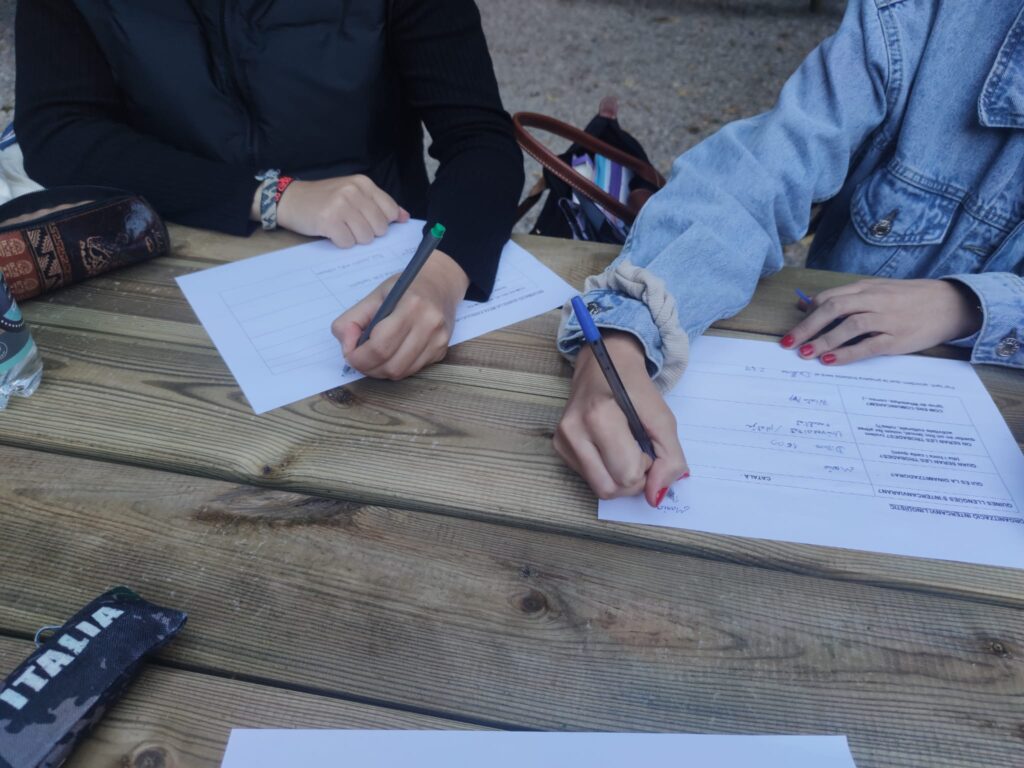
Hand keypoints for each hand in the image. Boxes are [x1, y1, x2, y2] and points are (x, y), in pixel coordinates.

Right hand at [269, 175, 409, 247]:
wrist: (290, 199)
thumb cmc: (324, 198)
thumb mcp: (353, 193)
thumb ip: (379, 204)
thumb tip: (405, 217)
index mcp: (363, 183)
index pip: (391, 211)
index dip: (382, 222)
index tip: (368, 221)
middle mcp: (353, 191)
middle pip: (380, 228)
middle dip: (368, 232)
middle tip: (350, 225)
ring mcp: (341, 205)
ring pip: (366, 237)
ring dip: (354, 238)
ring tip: (341, 228)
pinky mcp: (329, 220)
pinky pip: (348, 243)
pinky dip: (340, 242)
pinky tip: (331, 232)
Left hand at [331, 250, 469, 379]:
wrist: (440, 284)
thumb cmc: (405, 288)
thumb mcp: (374, 295)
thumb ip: (351, 319)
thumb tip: (347, 346)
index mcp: (411, 305)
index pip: (379, 346)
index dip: (358, 357)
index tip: (349, 352)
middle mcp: (429, 324)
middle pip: (391, 366)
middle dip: (367, 367)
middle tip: (359, 357)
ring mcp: (439, 340)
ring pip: (401, 373)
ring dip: (381, 370)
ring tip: (374, 356)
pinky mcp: (442, 351)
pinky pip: (412, 371)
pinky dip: (396, 367)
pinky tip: (393, 352)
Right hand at [554, 331, 688, 506]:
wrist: (604, 361)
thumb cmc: (635, 387)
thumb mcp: (663, 417)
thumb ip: (669, 458)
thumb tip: (656, 496)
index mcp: (600, 417)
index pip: (627, 475)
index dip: (647, 467)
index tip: (647, 445)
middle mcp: (574, 431)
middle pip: (610, 488)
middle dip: (633, 479)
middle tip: (639, 452)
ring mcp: (562, 440)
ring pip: (599, 488)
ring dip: (620, 478)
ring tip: (625, 451)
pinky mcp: (558, 446)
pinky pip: (588, 478)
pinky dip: (606, 471)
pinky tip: (610, 449)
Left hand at [782, 278, 982, 364]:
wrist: (950, 304)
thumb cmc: (907, 299)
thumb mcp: (876, 291)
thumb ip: (846, 298)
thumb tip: (807, 306)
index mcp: (867, 288)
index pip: (829, 297)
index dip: (808, 313)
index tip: (794, 329)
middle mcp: (875, 300)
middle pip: (833, 308)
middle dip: (806, 327)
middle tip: (787, 343)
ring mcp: (887, 319)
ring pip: (849, 325)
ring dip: (823, 340)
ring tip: (805, 353)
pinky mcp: (898, 338)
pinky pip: (868, 346)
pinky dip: (847, 353)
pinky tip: (830, 360)